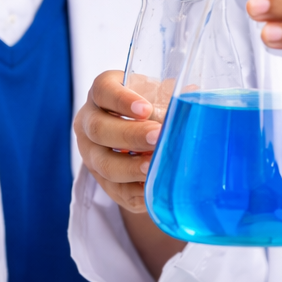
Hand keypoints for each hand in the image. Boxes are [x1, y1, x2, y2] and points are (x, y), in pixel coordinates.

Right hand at [73, 72, 185, 276]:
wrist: (140, 135)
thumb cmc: (152, 105)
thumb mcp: (160, 94)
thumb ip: (172, 95)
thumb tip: (192, 98)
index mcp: (101, 94)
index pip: (103, 91)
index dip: (121, 100)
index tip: (146, 108)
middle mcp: (88, 122)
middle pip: (98, 129)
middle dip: (130, 135)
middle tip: (157, 137)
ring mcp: (92, 154)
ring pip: (103, 164)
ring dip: (130, 167)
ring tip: (153, 166)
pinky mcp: (102, 181)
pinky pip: (114, 191)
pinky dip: (134, 190)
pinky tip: (152, 186)